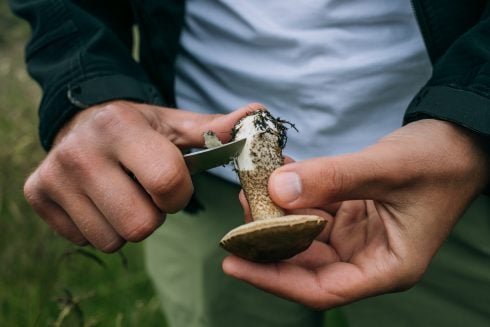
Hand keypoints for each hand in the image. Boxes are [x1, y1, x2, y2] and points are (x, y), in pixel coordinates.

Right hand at [24, 100, 256, 251]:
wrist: (82, 120)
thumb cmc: (139, 127)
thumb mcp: (176, 125)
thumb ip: (216, 129)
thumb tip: (259, 116)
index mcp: (121, 128)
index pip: (167, 184)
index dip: (178, 193)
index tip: (172, 183)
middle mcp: (80, 152)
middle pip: (141, 224)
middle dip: (154, 214)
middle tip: (146, 191)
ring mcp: (55, 176)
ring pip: (114, 239)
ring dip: (128, 223)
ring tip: (123, 193)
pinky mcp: (38, 195)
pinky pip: (86, 240)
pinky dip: (102, 226)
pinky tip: (101, 199)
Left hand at [223, 119, 488, 308]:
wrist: (458, 141)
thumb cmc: (439, 162)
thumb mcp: (387, 169)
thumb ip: (333, 179)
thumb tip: (277, 190)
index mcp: (387, 266)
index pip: (323, 289)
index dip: (275, 280)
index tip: (236, 263)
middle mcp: (368, 257)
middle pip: (307, 263)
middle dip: (269, 240)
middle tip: (238, 216)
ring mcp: (357, 236)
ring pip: (305, 235)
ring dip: (277, 214)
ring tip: (251, 189)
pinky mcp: (350, 214)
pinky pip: (313, 210)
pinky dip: (293, 195)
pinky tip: (275, 174)